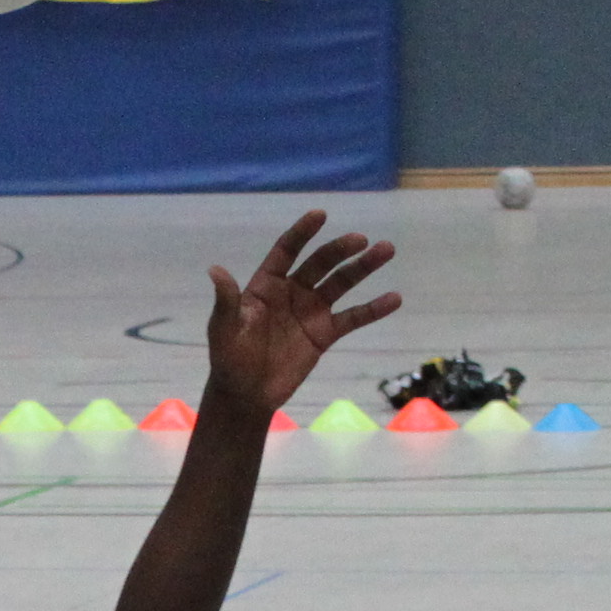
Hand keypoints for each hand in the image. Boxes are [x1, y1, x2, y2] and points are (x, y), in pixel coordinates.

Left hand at [200, 210, 400, 416]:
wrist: (247, 395)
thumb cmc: (230, 359)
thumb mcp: (224, 330)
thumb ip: (226, 301)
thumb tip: (215, 270)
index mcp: (266, 285)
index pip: (286, 251)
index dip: (302, 233)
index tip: (321, 215)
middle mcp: (292, 291)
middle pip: (320, 263)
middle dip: (340, 250)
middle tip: (362, 239)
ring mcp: (311, 311)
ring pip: (341, 283)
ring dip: (364, 267)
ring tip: (386, 250)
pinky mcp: (325, 334)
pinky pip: (353, 317)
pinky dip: (373, 309)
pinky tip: (395, 298)